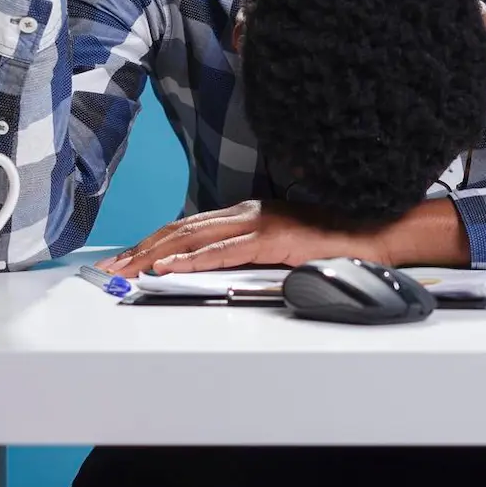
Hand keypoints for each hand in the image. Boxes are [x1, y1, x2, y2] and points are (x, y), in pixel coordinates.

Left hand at [93, 200, 386, 275]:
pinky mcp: (274, 238)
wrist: (377, 236)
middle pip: (181, 229)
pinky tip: (168, 268)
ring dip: (155, 253)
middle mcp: (248, 212)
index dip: (152, 241)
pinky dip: (191, 259)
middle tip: (109, 267)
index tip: (125, 258)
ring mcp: (260, 222)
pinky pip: (223, 250)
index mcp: (248, 215)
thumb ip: (249, 256)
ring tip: (126, 269)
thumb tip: (215, 273)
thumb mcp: (281, 251)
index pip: (187, 227)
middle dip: (141, 248)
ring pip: (193, 236)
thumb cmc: (335, 246)